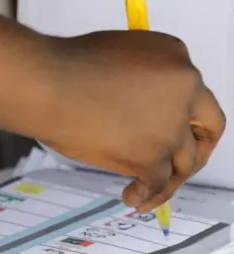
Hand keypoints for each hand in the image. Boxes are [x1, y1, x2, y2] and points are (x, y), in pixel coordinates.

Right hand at [40, 30, 225, 211]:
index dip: (181, 114)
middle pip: (208, 127)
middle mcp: (185, 89)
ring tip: (147, 192)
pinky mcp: (150, 155)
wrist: (45, 85)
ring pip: (184, 162)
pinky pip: (158, 183)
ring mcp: (170, 125)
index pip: (193, 93)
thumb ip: (139, 79)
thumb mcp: (117, 54)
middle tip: (178, 166)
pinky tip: (132, 199)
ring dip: (170, 180)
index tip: (169, 129)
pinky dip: (147, 195)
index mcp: (175, 56)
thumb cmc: (64, 68)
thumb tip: (137, 111)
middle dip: (196, 150)